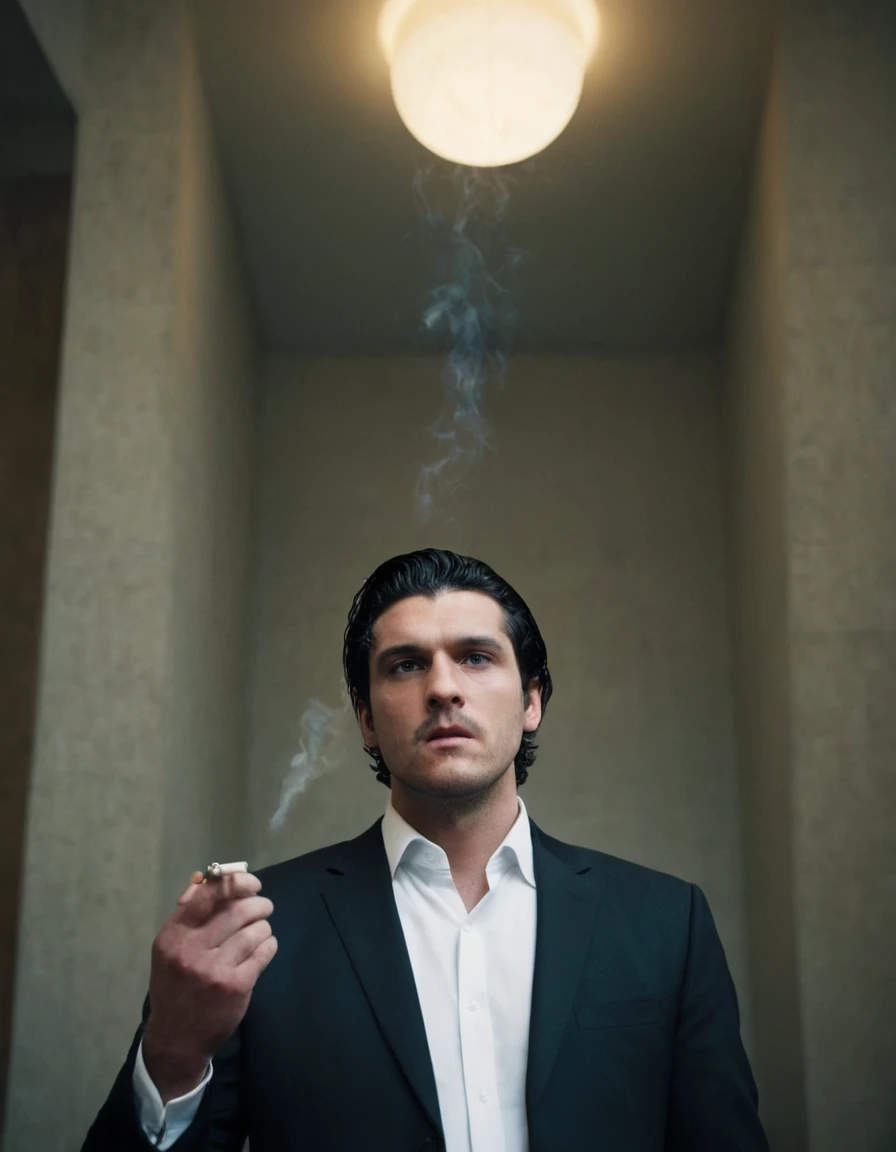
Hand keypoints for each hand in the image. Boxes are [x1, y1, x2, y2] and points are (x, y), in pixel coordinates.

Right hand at [142, 871, 276, 1102]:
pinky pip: (262, 953)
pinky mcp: (235, 987)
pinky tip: (265, 947)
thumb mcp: (169, 949)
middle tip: (264, 907)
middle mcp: (190, 950)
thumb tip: (207, 877)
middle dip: (258, 904)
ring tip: (262, 930)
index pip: (207, 895)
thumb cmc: (176, 986)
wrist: (176, 1039)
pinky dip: (269, 945)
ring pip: (253, 931)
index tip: (251, 883)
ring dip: (264, 927)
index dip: (235, 882)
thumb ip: (187, 913)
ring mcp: (213, 970)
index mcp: (172, 936)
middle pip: (237, 911)